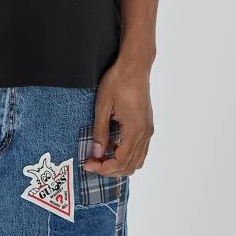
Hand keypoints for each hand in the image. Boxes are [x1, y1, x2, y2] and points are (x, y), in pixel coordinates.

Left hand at [82, 58, 153, 176]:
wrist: (135, 65)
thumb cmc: (118, 81)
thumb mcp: (103, 105)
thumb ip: (100, 131)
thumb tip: (97, 153)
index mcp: (134, 130)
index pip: (120, 162)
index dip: (103, 168)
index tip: (88, 164)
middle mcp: (145, 133)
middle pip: (130, 166)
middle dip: (110, 169)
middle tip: (92, 162)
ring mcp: (148, 130)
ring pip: (137, 160)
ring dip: (119, 163)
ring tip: (101, 155)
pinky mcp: (147, 124)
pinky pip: (140, 149)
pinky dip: (127, 154)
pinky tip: (112, 145)